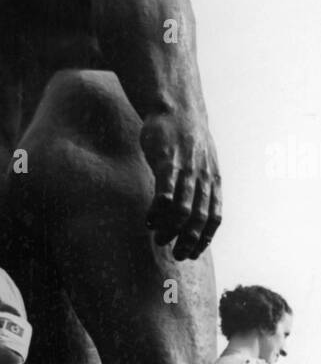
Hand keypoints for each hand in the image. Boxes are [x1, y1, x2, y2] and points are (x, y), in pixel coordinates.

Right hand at [140, 115, 221, 259]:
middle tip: (175, 254)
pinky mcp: (166, 162)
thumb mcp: (204, 163)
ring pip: (182, 209)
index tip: (192, 254)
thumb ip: (201, 186)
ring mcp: (185, 170)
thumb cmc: (187, 139)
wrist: (176, 109)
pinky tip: (148, 219)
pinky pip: (164, 193)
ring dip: (170, 229)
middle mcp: (202, 178)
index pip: (214, 217)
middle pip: (199, 218)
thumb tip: (196, 211)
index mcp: (213, 180)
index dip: (204, 239)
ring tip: (158, 238)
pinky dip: (157, 211)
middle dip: (187, 240)